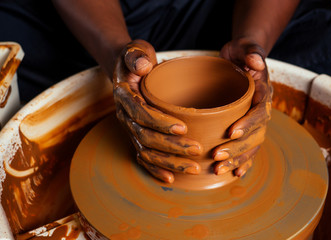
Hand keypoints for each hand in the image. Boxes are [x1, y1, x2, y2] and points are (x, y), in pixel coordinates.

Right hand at [112, 40, 201, 183]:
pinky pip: (144, 157)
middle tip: (196, 149)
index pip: (141, 113)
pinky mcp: (137, 136)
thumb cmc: (136, 59)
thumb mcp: (135, 50)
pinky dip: (156, 169)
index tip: (182, 127)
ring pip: (147, 152)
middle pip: (146, 137)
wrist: (128, 71)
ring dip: (169, 162)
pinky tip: (171, 178)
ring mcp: (131, 129)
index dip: (159, 122)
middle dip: (171, 146)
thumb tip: (144, 66)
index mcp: (124, 97)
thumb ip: (137, 55)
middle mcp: (125, 116)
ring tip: (192, 167)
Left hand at [213, 37, 271, 176]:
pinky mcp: (246, 126)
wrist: (243, 59)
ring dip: (237, 159)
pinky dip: (243, 162)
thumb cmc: (242, 53)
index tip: (231, 132)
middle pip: (255, 134)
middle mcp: (262, 110)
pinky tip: (233, 174)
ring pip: (251, 145)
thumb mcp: (246, 47)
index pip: (259, 111)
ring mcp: (254, 120)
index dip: (248, 123)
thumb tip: (256, 62)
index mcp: (263, 93)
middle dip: (237, 148)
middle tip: (217, 156)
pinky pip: (248, 147)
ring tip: (218, 169)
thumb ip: (252, 52)